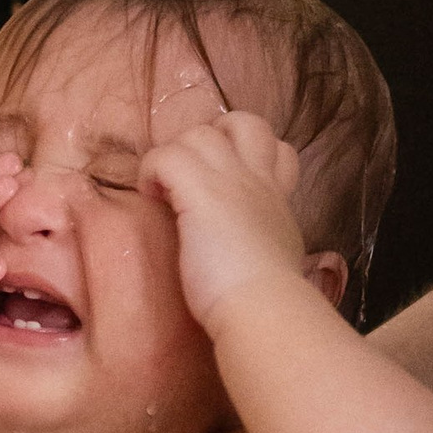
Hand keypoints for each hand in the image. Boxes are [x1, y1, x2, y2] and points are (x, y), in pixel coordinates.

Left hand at [137, 109, 315, 327]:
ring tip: (165, 191)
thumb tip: (256, 254)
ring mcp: (231, 181)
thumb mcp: (281, 260)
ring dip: (176, 156)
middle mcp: (258, 181)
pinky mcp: (200, 192)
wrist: (265, 309)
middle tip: (191, 176)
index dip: (250, 152)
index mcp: (276, 199)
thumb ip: (266, 243)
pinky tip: (152, 198)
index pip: (277, 149)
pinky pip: (165, 155)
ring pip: (200, 132)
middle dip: (213, 137)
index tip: (228, 182)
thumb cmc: (269, 300)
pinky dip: (152, 171)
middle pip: (243, 123)